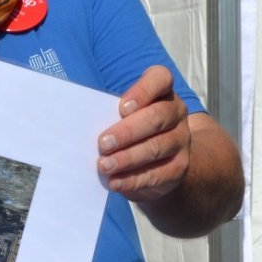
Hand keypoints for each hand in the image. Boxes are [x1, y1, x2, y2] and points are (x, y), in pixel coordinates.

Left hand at [97, 65, 191, 201]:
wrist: (158, 160)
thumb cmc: (130, 127)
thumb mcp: (122, 114)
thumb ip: (110, 113)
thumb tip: (81, 124)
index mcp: (162, 90)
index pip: (160, 79)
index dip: (142, 91)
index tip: (121, 108)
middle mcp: (176, 112)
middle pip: (157, 117)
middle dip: (128, 131)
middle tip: (103, 143)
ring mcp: (181, 140)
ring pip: (157, 147)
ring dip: (127, 158)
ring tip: (104, 166)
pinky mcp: (179, 167)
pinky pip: (158, 174)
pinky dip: (133, 179)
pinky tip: (115, 182)